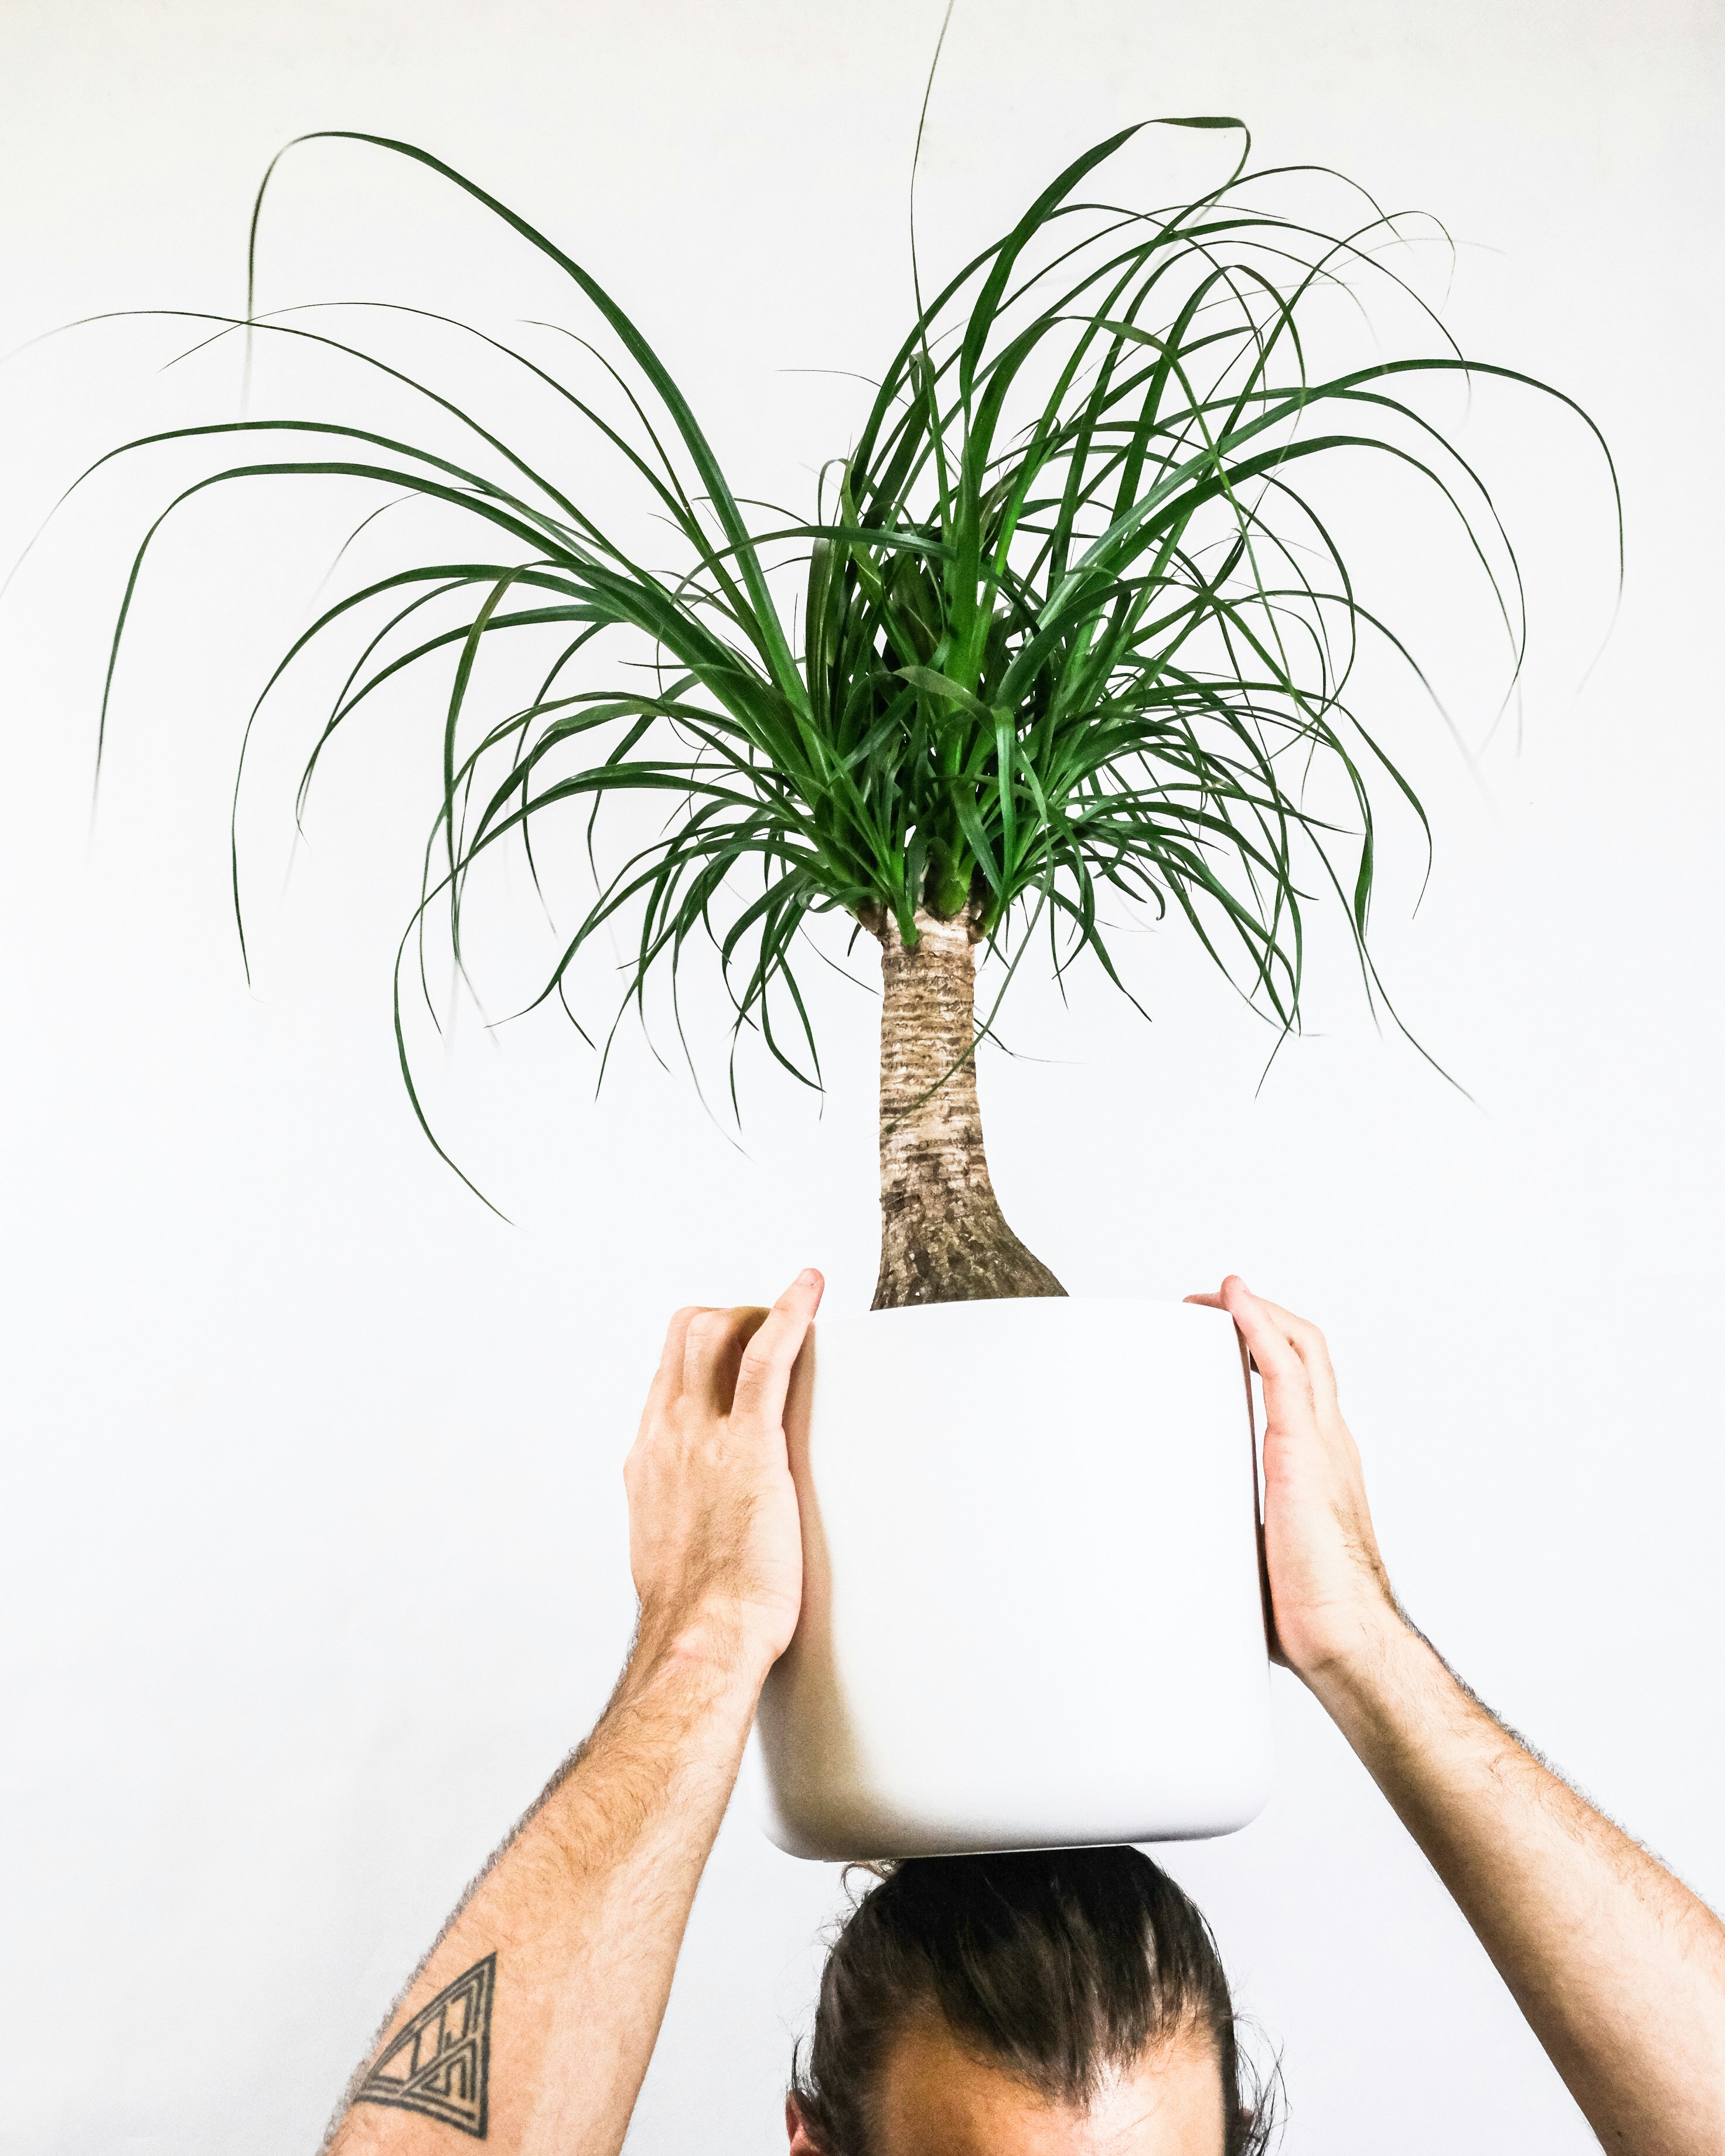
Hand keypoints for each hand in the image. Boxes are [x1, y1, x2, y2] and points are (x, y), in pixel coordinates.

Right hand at [624, 1268, 822, 1680]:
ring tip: (792, 1316)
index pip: (666, 1376)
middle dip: (727, 1319)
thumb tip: (702, 1515)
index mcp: (647, 1458)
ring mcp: (701, 1434)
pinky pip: (767, 1355)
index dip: (701, 1353)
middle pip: (684, 1336)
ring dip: (755, 1312)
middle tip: (769, 1331)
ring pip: (715, 1331)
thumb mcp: (670, 1548)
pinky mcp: (749, 1442)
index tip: (734, 1350)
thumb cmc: (697, 1612)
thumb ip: (680, 1512)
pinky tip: (811, 1288)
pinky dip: (790, 1311)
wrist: (702, 1638)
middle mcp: (665, 1434)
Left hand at [1185, 1276, 1398, 1691]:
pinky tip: (1231, 1301)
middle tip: (1205, 1308)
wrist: (1343, 1639)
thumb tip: (1181, 1546)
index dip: (1266, 1348)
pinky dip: (1258, 1325)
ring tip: (1209, 1297)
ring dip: (1255, 1310)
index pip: (1301, 1384)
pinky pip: (1284, 1367)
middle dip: (1259, 1316)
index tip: (1221, 1337)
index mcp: (1321, 1463)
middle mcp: (1329, 1442)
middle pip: (1306, 1350)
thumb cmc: (1308, 1614)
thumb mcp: (1256, 1553)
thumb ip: (1230, 1532)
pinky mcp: (1303, 1451)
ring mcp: (1321, 1442)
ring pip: (1300, 1345)